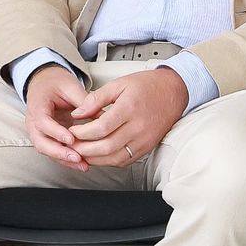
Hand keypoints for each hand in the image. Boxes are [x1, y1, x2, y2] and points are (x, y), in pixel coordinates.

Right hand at [22, 64, 88, 170]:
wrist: (45, 83)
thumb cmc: (56, 83)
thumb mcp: (70, 86)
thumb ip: (84, 101)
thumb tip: (103, 116)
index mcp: (37, 105)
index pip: (43, 122)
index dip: (56, 132)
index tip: (71, 139)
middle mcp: (33, 121)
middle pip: (40, 142)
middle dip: (59, 152)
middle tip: (77, 157)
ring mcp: (38, 132)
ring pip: (46, 150)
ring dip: (64, 159)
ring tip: (83, 165)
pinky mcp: (47, 138)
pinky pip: (54, 152)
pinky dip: (66, 159)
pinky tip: (81, 164)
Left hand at [68, 69, 187, 167]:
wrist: (174, 91)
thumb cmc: (147, 86)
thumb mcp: (119, 84)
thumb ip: (96, 99)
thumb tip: (77, 113)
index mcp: (129, 108)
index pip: (101, 128)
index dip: (82, 133)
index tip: (72, 130)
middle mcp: (138, 127)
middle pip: (106, 146)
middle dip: (84, 149)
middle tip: (71, 145)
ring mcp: (144, 140)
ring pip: (115, 158)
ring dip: (95, 159)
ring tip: (81, 153)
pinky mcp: (147, 147)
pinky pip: (125, 161)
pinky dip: (109, 161)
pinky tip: (98, 156)